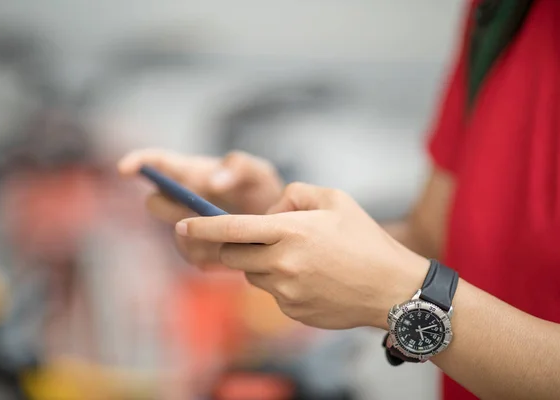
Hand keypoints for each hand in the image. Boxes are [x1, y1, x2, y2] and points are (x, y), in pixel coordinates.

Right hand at [118, 149, 282, 266]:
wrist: (279, 229)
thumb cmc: (263, 192)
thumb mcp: (258, 173)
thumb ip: (239, 168)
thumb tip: (213, 181)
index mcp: (193, 174)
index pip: (159, 163)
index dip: (139, 162)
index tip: (125, 168)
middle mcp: (183, 201)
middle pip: (156, 203)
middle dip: (172, 208)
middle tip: (200, 211)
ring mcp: (187, 229)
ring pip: (177, 235)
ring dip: (199, 236)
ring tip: (228, 233)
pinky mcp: (199, 255)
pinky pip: (194, 258)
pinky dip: (214, 255)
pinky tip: (233, 249)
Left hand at [175, 182, 428, 329]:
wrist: (392, 288)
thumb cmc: (365, 239)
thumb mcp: (334, 198)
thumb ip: (293, 195)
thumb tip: (269, 211)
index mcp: (289, 230)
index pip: (231, 228)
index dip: (201, 227)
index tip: (181, 225)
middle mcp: (282, 262)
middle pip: (234, 256)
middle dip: (233, 247)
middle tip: (249, 240)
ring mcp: (285, 291)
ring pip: (252, 275)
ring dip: (261, 264)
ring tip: (297, 257)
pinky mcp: (292, 311)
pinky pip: (272, 293)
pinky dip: (281, 282)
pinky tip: (311, 277)